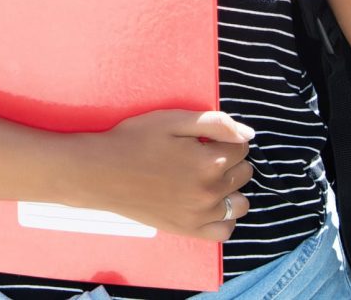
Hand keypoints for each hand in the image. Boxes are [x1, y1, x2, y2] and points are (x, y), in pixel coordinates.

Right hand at [73, 110, 254, 239]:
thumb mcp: (172, 120)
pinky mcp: (190, 230)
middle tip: (199, 154)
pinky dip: (224, 217)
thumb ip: (215, 123)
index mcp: (210, 161)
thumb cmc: (134, 140)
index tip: (203, 138)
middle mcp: (211, 191)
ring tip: (204, 177)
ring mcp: (202, 215)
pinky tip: (209, 204)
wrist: (101, 172)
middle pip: (243, 173)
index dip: (224, 138)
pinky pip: (225, 230)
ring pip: (240, 202)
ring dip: (230, 188)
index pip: (242, 147)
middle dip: (229, 160)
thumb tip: (249, 135)